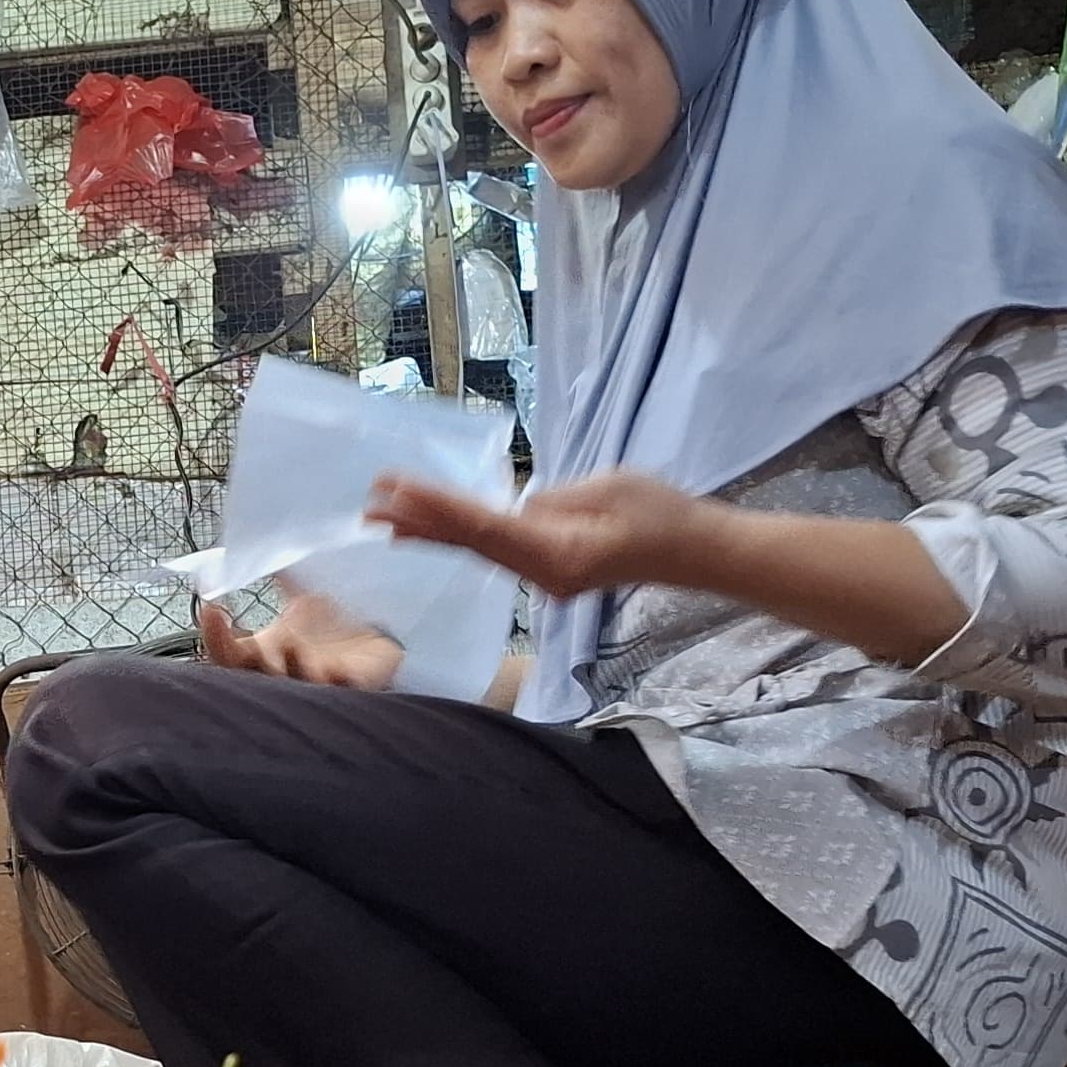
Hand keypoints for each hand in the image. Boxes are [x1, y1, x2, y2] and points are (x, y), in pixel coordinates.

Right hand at [195, 590, 402, 690]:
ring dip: (292, 668)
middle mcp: (286, 673)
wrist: (377, 640)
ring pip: (296, 688)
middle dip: (251, 662)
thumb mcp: (299, 600)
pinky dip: (337, 681)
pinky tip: (334, 669)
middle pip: (257, 678)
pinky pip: (342, 689)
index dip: (215, 637)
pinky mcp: (351, 685)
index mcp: (267, 653)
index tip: (210, 610)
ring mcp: (317, 683)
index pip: (229, 655)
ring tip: (291, 647)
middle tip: (253, 644)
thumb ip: (279, 579)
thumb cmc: (331, 628)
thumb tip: (252, 549)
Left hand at [369, 470, 713, 597]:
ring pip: (480, 550)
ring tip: (383, 518)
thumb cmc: (663, 514)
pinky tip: (432, 530)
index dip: (437, 506)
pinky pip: (498, 552)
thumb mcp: (606, 489)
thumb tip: (515, 508)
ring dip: (433, 532)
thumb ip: (554, 501)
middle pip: (471, 544)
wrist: (698, 552)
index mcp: (558, 554)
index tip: (395, 489)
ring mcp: (546, 577)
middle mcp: (544, 574)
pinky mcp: (550, 569)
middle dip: (419, 523)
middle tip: (368, 506)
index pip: (484, 526)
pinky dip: (463, 537)